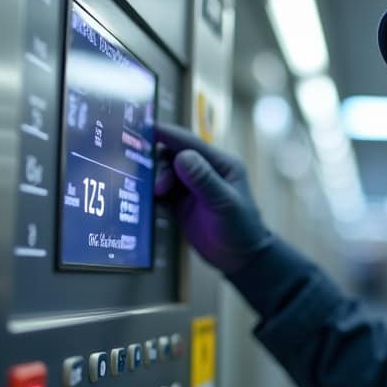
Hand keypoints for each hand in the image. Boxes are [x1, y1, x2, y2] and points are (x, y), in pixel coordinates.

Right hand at [155, 123, 272, 273]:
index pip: (190, 143)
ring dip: (156, 179)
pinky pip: (161, 190)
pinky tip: (147, 199)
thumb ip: (203, 180)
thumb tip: (182, 157)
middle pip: (172, 155)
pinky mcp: (180, 202)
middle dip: (159, 164)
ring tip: (157, 195)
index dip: (167, 134)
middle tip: (157, 185)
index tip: (146, 128)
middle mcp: (205, 170)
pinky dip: (152, 192)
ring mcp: (191, 186)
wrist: (240, 258)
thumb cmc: (241, 229)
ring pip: (164, 172)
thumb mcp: (224, 204)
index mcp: (221, 163)